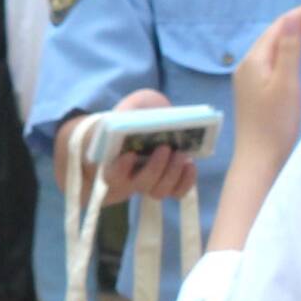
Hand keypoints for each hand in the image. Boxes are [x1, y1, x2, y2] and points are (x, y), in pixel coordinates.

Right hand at [92, 91, 201, 205]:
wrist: (149, 121)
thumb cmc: (135, 115)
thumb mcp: (131, 107)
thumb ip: (130, 112)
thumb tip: (139, 118)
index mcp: (113, 161)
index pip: (110, 175)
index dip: (119, 170)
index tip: (130, 154)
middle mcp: (130, 178)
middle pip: (139, 185)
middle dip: (154, 169)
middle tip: (164, 148)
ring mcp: (150, 183)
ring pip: (158, 192)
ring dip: (172, 174)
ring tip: (180, 154)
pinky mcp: (169, 184)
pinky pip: (177, 193)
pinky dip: (186, 182)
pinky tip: (190, 164)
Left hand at [232, 0, 300, 161]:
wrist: (260, 158)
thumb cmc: (275, 123)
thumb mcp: (287, 83)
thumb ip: (289, 50)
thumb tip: (291, 20)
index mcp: (254, 60)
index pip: (281, 26)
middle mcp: (247, 65)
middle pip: (276, 33)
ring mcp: (249, 78)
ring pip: (275, 45)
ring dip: (296, 32)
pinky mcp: (255, 90)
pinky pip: (273, 59)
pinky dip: (290, 48)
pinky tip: (299, 49)